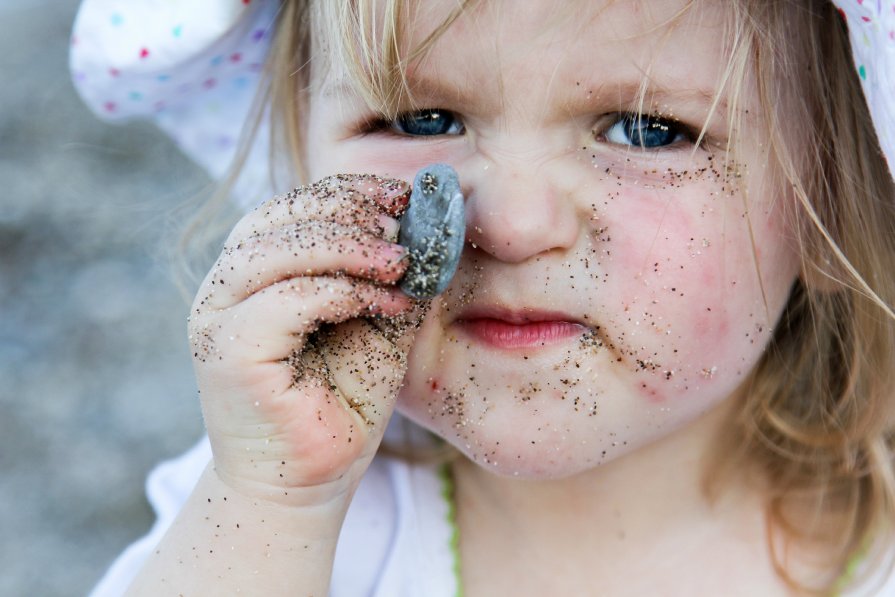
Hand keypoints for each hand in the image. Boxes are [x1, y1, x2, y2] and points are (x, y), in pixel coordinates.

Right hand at [189, 174, 417, 508]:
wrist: (311, 481)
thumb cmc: (341, 402)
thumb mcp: (375, 322)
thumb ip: (388, 275)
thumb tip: (425, 223)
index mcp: (254, 274)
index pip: (290, 207)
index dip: (346, 192)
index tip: (401, 194)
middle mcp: (224, 288)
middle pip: (277, 217)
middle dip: (348, 212)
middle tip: (402, 226)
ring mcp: (218, 318)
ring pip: (275, 250)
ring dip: (347, 246)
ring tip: (399, 261)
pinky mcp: (226, 354)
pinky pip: (284, 300)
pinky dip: (341, 292)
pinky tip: (386, 302)